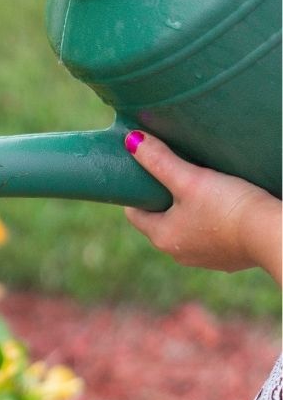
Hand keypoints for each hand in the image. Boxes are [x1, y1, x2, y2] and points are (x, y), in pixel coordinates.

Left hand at [123, 130, 280, 285]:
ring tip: (198, 190)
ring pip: (185, 230)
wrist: (272, 234)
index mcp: (162, 237)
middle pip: (160, 222)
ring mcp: (202, 259)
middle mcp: (177, 253)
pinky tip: (222, 208)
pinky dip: (210, 224)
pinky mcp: (226, 259)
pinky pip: (210, 238)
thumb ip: (160, 160)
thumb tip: (131, 140)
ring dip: (187, 213)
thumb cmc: (228, 206)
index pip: (135, 214)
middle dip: (163, 201)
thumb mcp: (191, 179)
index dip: (137, 194)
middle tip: (172, 177)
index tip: (145, 176)